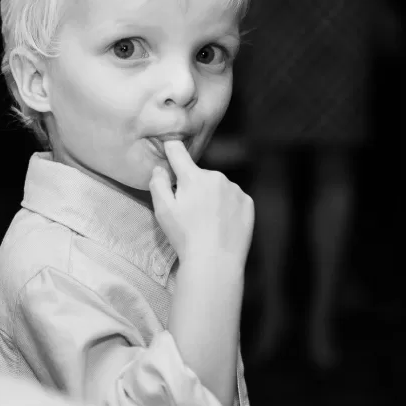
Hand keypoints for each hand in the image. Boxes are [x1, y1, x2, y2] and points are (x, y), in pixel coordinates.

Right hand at [149, 141, 254, 266]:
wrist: (215, 261)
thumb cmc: (184, 236)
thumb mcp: (162, 210)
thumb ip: (158, 183)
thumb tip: (160, 167)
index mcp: (194, 176)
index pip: (178, 152)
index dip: (171, 148)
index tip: (169, 144)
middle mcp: (217, 177)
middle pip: (199, 175)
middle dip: (193, 186)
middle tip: (188, 210)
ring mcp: (235, 190)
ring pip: (217, 187)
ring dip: (211, 196)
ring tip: (206, 221)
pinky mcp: (248, 203)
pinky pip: (233, 198)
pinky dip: (226, 206)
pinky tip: (220, 223)